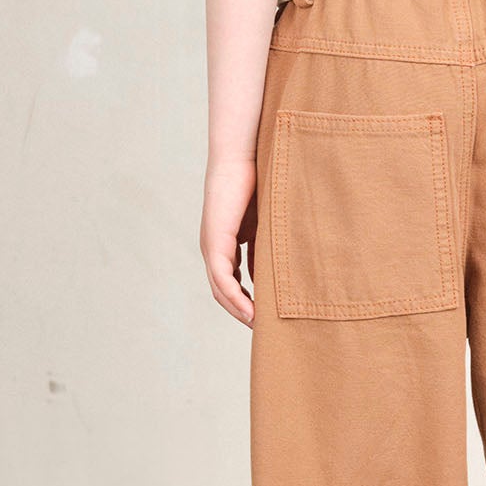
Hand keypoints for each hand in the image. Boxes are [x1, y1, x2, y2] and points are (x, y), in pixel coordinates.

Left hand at [200, 156, 257, 324]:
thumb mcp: (266, 223)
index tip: (267, 318)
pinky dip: (236, 299)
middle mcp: (214, 248)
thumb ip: (266, 248)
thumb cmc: (260, 181)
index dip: (248, 302)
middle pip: (224, 292)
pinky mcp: (215, 242)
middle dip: (243, 312)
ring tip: (260, 327)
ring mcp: (212, 247)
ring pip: (221, 290)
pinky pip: (223, 280)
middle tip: (265, 330)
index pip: (233, 282)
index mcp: (226, 244)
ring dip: (239, 311)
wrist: (246, 155)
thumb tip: (273, 275)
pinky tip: (251, 313)